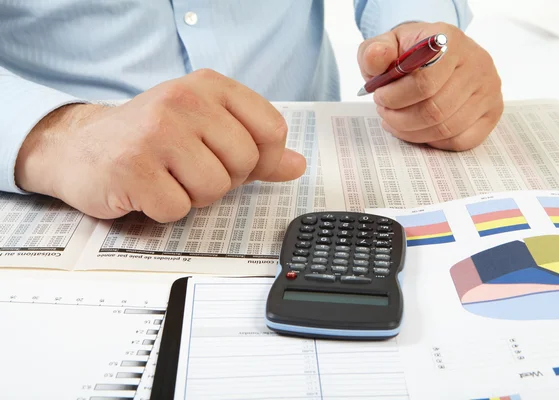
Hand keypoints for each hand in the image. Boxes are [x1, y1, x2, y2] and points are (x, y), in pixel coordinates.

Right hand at [15, 69, 306, 222]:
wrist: (80, 147)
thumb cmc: (150, 138)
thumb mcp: (206, 129)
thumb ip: (255, 148)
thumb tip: (297, 164)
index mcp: (209, 86)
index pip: (271, 129)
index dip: (262, 158)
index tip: (238, 161)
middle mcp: (183, 101)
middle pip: (244, 163)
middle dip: (223, 179)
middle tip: (190, 168)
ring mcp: (155, 132)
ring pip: (215, 189)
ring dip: (194, 196)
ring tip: (168, 178)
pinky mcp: (132, 168)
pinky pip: (178, 209)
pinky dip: (165, 210)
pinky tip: (147, 189)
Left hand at [358, 22, 502, 150]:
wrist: (436, 53)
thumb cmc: (410, 52)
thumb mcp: (387, 45)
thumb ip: (374, 52)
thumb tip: (375, 58)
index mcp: (451, 41)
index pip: (425, 82)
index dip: (396, 98)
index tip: (380, 97)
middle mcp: (477, 64)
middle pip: (435, 110)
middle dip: (400, 118)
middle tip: (385, 112)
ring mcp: (489, 90)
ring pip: (446, 129)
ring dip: (412, 132)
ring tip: (396, 120)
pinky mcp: (492, 112)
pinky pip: (461, 141)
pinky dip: (433, 141)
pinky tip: (417, 130)